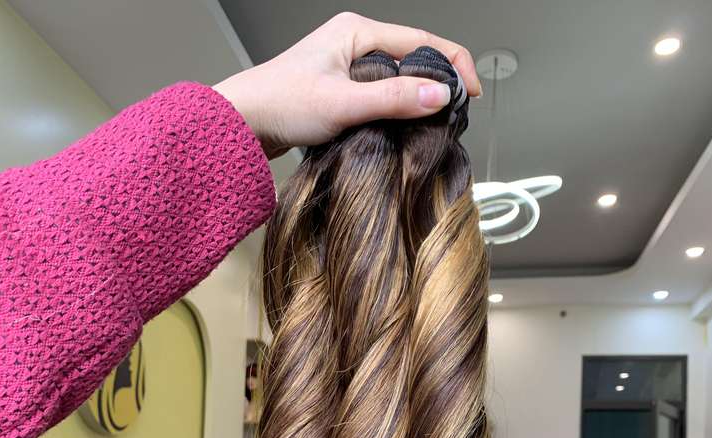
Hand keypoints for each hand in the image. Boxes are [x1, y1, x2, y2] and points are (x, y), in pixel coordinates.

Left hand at [213, 12, 481, 158]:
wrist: (240, 124)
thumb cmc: (280, 105)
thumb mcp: (344, 104)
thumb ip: (394, 100)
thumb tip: (440, 95)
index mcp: (358, 32)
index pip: (422, 40)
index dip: (453, 66)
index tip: (471, 94)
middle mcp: (354, 44)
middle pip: (413, 59)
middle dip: (437, 85)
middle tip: (453, 116)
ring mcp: (347, 68)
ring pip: (397, 81)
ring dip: (415, 103)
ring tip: (431, 126)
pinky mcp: (340, 91)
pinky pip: (380, 97)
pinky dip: (395, 113)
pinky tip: (400, 131)